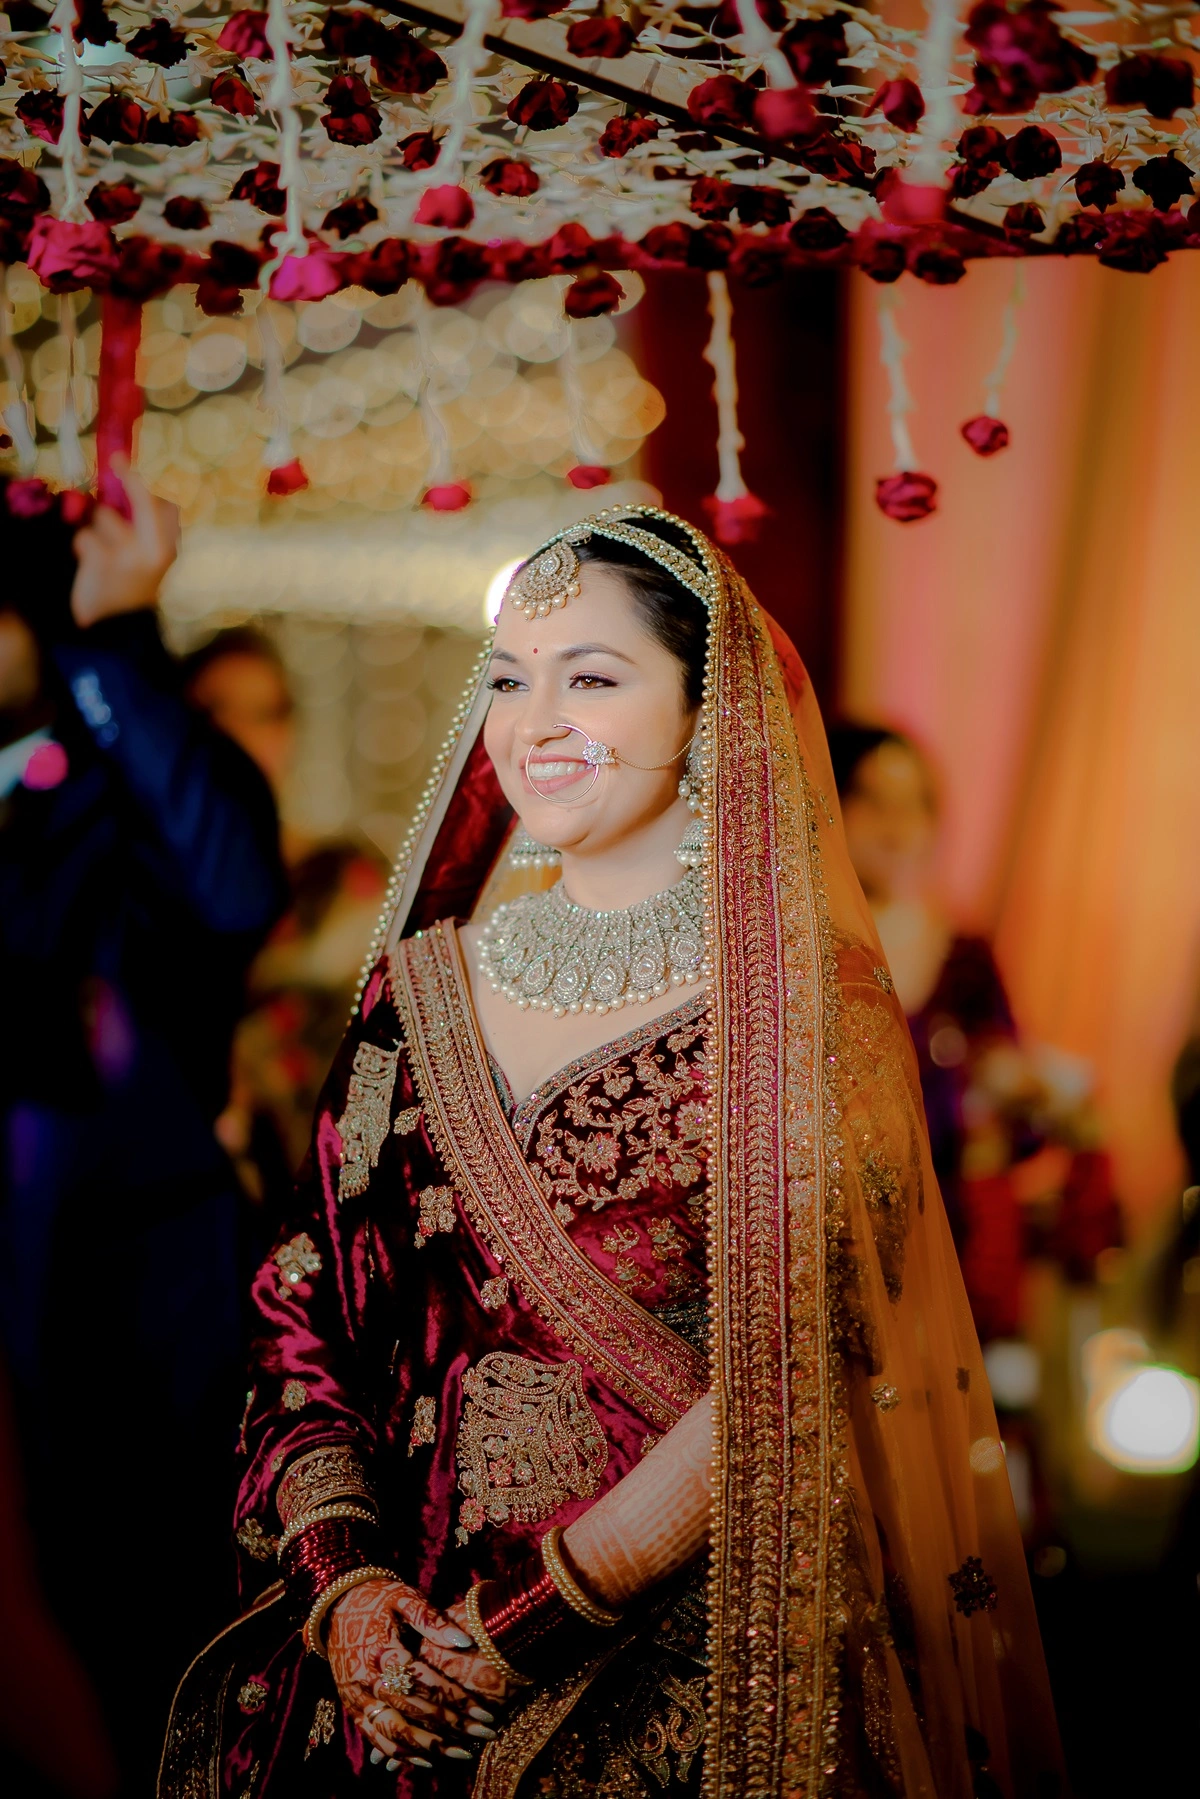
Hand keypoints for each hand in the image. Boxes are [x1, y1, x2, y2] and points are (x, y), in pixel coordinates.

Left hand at [71, 457, 179, 628]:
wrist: (121, 628)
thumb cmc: (134, 586)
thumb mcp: (151, 558)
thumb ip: (150, 526)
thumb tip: (140, 483)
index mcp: (170, 547)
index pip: (169, 505)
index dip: (155, 481)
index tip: (137, 463)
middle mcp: (156, 550)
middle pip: (143, 500)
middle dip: (130, 478)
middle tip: (117, 459)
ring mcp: (130, 556)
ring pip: (104, 517)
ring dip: (96, 529)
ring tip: (102, 550)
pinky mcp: (105, 564)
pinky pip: (85, 537)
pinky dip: (82, 547)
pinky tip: (92, 564)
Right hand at [327, 1578, 499, 1773]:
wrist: (335, 1606)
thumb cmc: (377, 1598)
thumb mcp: (404, 1597)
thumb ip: (432, 1619)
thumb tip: (465, 1641)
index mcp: (381, 1650)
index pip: (424, 1682)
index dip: (455, 1699)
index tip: (485, 1711)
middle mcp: (367, 1679)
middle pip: (412, 1712)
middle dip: (451, 1727)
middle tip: (484, 1733)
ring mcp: (357, 1698)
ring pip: (393, 1733)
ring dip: (429, 1748)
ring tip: (462, 1753)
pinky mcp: (352, 1708)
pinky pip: (376, 1739)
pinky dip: (401, 1754)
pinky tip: (427, 1759)